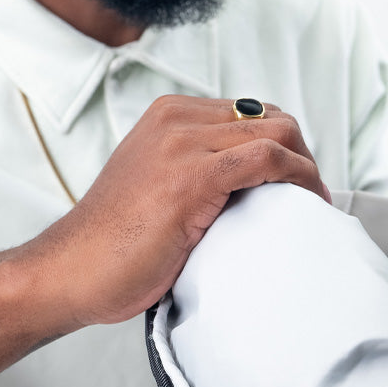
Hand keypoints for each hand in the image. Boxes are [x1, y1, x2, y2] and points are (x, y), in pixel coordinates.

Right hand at [40, 95, 328, 325]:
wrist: (73, 271)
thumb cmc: (120, 243)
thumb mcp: (165, 187)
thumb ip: (205, 170)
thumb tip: (260, 183)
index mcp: (172, 115)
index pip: (257, 115)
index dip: (292, 149)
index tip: (304, 186)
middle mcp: (177, 118)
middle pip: (275, 120)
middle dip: (306, 158)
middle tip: (314, 199)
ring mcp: (182, 143)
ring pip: (278, 135)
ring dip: (308, 171)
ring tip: (313, 207)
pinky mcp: (190, 176)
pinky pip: (265, 160)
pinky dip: (296, 179)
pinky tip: (303, 206)